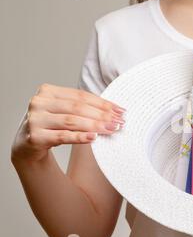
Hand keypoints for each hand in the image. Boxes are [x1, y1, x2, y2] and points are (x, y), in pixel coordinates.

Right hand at [11, 84, 125, 162]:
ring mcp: (35, 119)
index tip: (120, 111)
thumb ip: (84, 108)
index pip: (81, 96)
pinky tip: (93, 138)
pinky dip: (80, 137)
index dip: (103, 103)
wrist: (28, 145)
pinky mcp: (35, 137)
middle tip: (119, 122)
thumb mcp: (65, 112)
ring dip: (95, 126)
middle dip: (102, 115)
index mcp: (47, 91)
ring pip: (71, 121)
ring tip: (111, 129)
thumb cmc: (52, 126)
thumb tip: (116, 112)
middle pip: (77, 108)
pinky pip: (62, 136)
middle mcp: (39, 102)